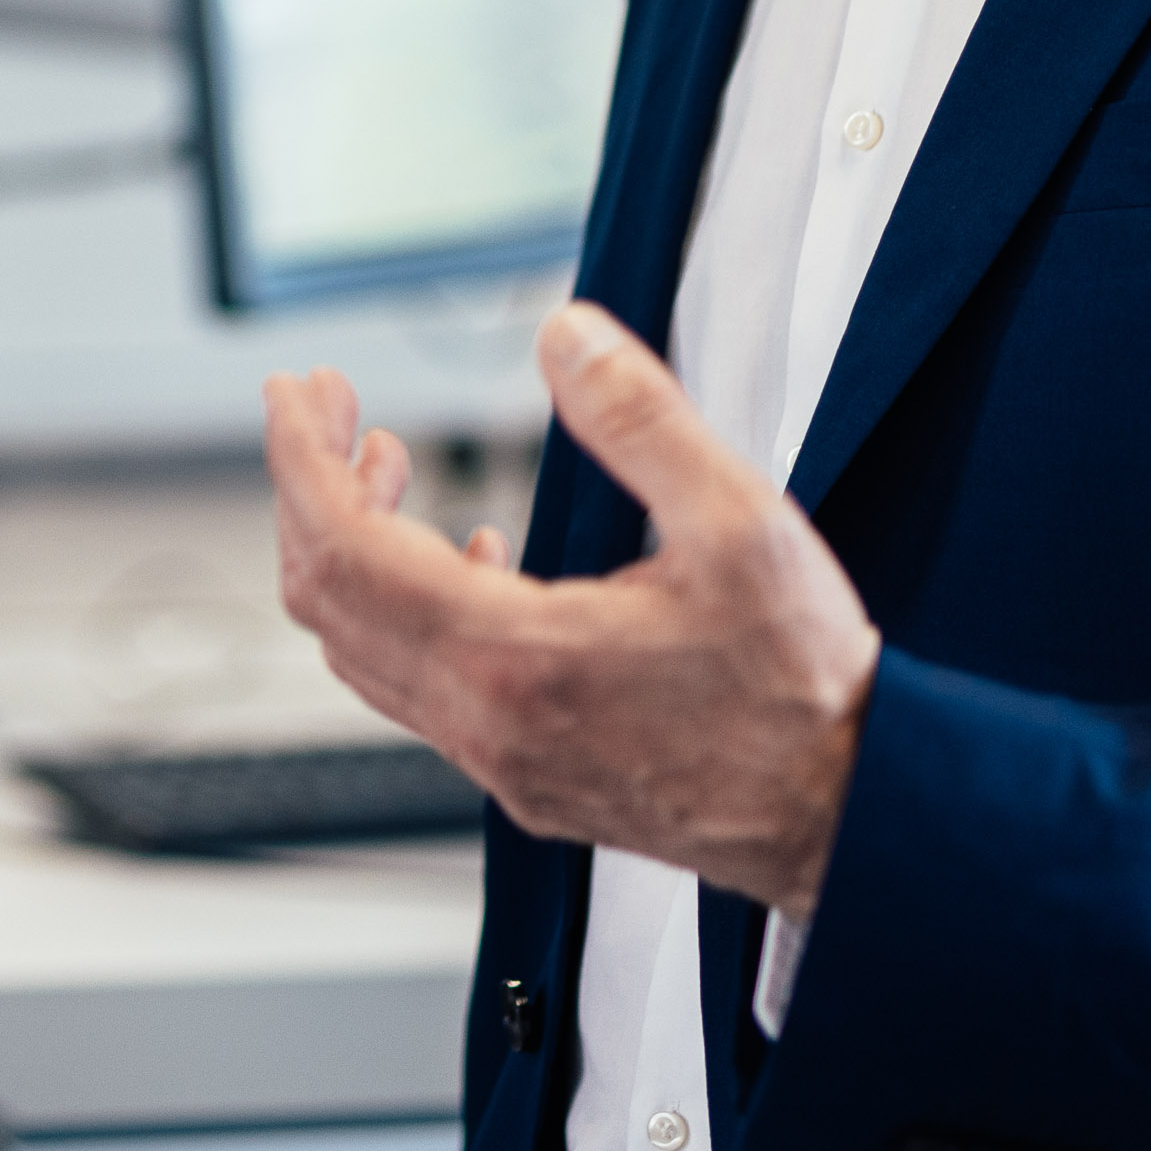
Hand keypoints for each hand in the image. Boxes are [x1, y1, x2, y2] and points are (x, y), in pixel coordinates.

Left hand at [265, 301, 879, 912]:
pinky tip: (470, 556)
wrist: (851, 815)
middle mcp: (485, 723)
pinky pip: (419, 687)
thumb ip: (640, 418)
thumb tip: (566, 336)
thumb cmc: (804, 689)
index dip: (301, 455)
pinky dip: (406, 605)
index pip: (341, 548)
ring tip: (387, 463)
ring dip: (353, 546)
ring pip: (362, 648)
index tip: (299, 390)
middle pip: (327, 599)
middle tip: (332, 407)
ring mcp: (499, 760)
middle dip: (311, 486)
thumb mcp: (738, 524)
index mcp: (514, 660)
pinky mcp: (527, 778)